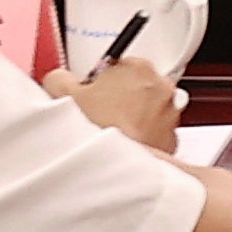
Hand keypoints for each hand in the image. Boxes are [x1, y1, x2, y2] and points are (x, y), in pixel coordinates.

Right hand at [52, 60, 181, 148]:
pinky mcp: (172, 138)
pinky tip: (124, 145)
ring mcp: (170, 112)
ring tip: (110, 132)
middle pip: (137, 87)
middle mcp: (161, 86)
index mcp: (138, 68)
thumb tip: (59, 78)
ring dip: (135, 117)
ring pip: (150, 109)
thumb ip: (61, 78)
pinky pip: (157, 133)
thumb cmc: (93, 128)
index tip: (92, 95)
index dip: (102, 83)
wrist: (110, 165)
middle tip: (99, 115)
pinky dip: (144, 138)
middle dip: (120, 98)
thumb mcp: (64, 94)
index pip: (119, 66)